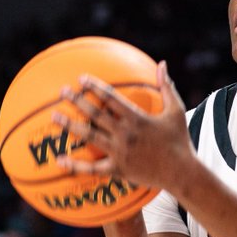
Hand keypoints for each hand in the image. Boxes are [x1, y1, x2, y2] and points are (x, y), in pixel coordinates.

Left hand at [52, 62, 193, 193]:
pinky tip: (60, 160)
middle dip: (77, 101)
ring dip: (70, 126)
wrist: (182, 173)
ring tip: (54, 117)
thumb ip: (167, 87)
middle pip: (95, 114)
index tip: (81, 79)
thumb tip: (162, 64)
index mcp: (137, 118)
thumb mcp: (176, 111)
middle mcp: (125, 133)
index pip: (111, 98)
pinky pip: (93, 169)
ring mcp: (119, 152)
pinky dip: (75, 166)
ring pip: (90, 136)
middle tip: (62, 92)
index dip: (95, 86)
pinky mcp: (118, 170)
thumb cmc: (180, 140)